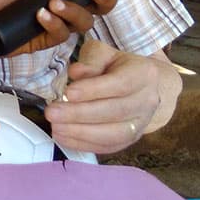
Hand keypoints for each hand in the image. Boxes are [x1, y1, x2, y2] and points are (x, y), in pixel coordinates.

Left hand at [43, 39, 182, 153]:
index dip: (93, 90)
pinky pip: (108, 146)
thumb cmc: (114, 65)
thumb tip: (76, 72)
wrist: (136, 84)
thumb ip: (91, 60)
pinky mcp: (130, 140)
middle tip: (51, 113)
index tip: (68, 93)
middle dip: (79, 114)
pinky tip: (62, 136)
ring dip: (80, 133)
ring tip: (55, 127)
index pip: (119, 84)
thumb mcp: (103, 53)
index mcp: (143, 75)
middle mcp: (147, 101)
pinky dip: (84, 144)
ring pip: (113, 134)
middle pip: (114, 112)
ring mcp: (141, 124)